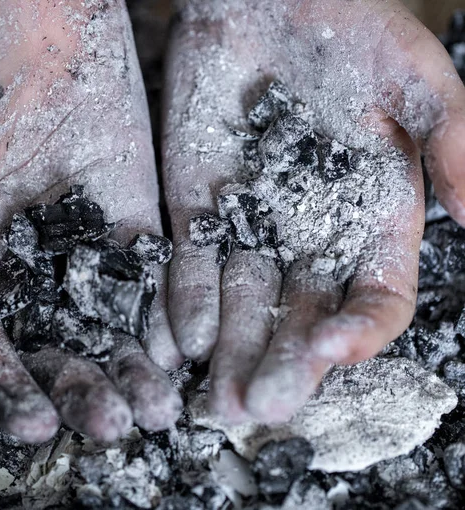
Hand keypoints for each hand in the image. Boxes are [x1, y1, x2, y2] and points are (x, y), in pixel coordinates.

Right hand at [0, 0, 181, 441]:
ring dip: (129, 366)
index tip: (33, 423)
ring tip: (155, 409)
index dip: (3, 386)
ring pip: (105, 320)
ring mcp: (82, 239)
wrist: (36, 8)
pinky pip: (149, 277)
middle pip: (51, 343)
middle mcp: (25, 259)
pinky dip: (165, 315)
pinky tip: (180, 352)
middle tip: (112, 427)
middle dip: (80, 389)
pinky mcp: (131, 215)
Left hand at [163, 0, 463, 423]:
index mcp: (372, 224)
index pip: (373, 300)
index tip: (329, 351)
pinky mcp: (200, 211)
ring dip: (230, 351)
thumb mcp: (416, 82)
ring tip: (213, 399)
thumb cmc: (350, 31)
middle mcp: (312, 240)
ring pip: (244, 305)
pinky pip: (192, 267)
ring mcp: (252, 229)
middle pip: (301, 318)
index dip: (357, 333)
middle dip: (281, 364)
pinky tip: (178, 342)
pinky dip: (185, 303)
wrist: (263, 3)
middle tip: (256, 410)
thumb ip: (453, 144)